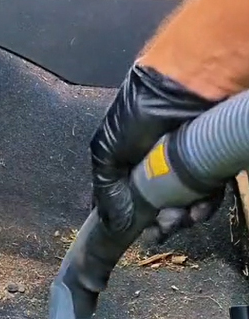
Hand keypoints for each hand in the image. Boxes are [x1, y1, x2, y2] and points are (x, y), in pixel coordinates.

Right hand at [91, 64, 219, 232]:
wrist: (183, 87)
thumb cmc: (138, 112)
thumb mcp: (105, 150)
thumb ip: (105, 189)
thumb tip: (114, 224)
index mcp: (134, 164)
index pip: (135, 201)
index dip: (137, 220)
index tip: (140, 232)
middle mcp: (161, 168)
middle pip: (163, 209)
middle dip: (162, 224)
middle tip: (162, 227)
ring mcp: (188, 168)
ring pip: (187, 206)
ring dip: (182, 219)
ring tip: (180, 216)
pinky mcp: (212, 167)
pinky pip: (209, 196)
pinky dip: (203, 206)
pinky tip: (197, 207)